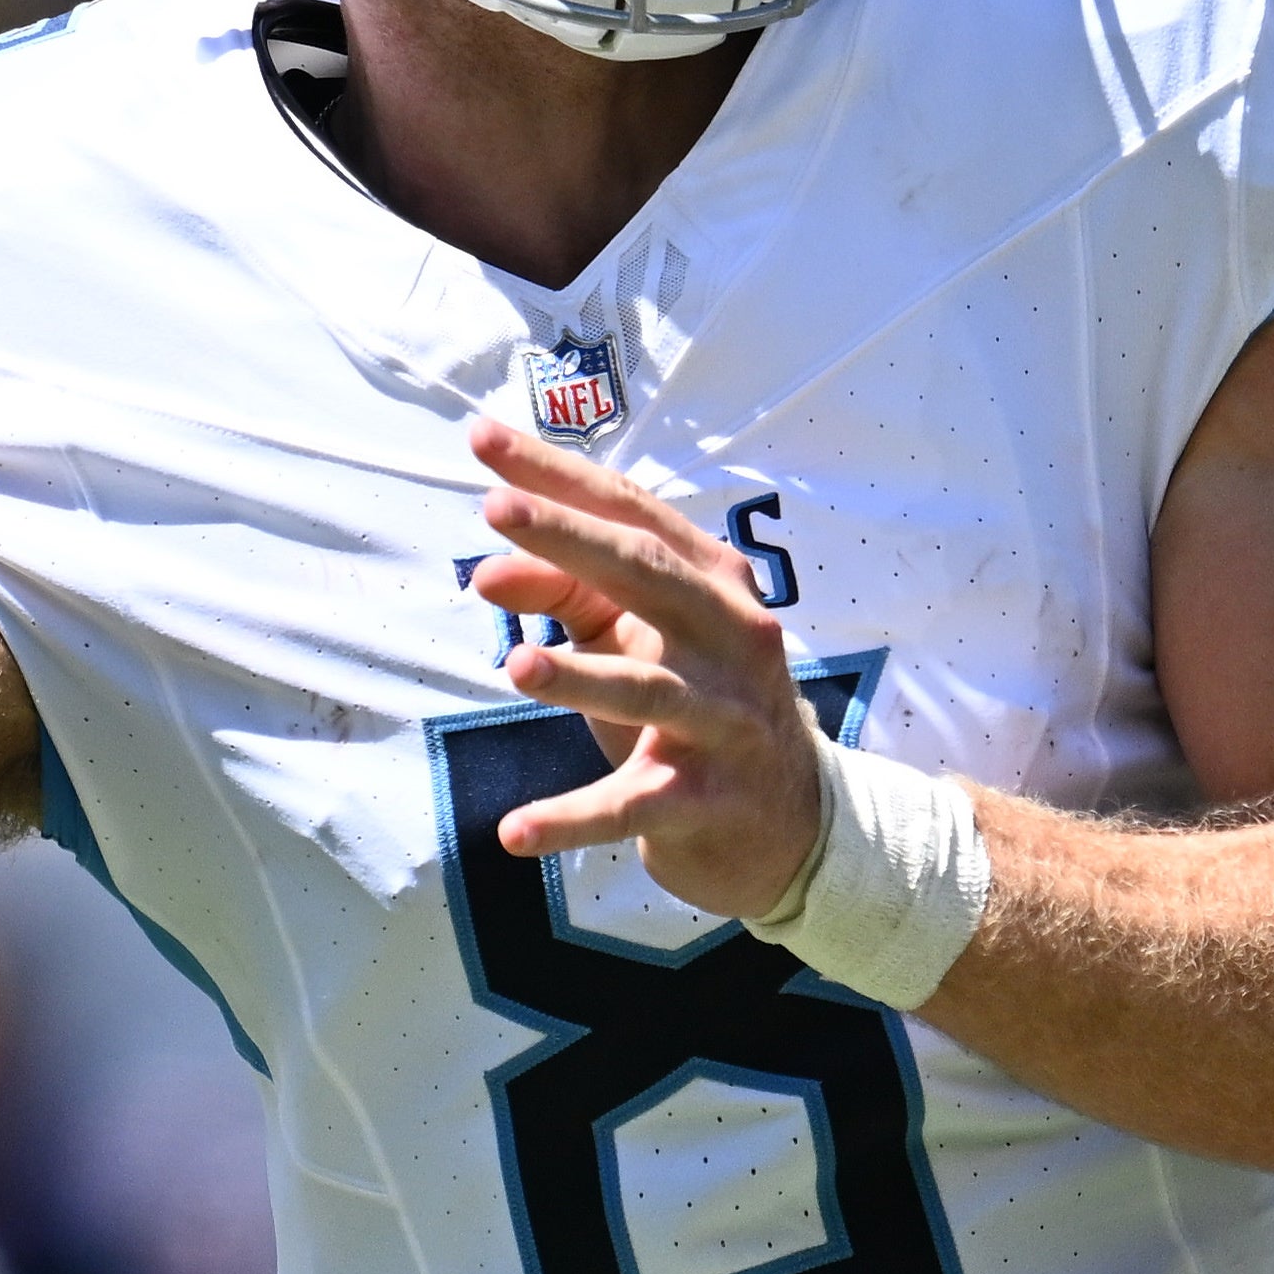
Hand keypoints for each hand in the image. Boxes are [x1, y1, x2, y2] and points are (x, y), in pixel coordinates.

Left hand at [464, 417, 822, 917]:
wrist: (790, 822)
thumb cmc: (696, 706)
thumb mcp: (635, 642)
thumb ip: (568, 596)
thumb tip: (488, 570)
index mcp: (714, 583)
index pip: (631, 512)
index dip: (557, 476)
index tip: (483, 440)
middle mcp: (732, 639)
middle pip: (648, 575)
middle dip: (570, 539)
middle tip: (496, 511)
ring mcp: (726, 721)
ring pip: (649, 690)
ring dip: (581, 677)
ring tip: (516, 664)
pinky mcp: (707, 800)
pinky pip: (632, 806)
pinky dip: (573, 820)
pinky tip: (515, 833)